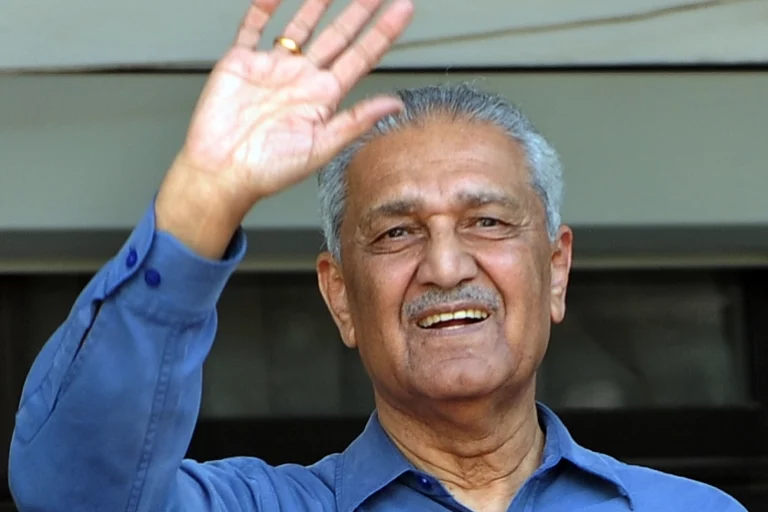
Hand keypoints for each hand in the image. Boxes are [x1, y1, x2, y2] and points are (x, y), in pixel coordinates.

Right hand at [156, 0, 413, 257]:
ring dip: (317, 4)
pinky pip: (252, 27)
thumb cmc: (268, 169)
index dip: (382, 34)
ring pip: (300, 27)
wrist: (222, 171)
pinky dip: (261, 8)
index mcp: (323, 99)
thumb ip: (357, 120)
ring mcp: (272, 69)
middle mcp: (301, 80)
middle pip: (337, 37)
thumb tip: (395, 105)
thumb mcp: (322, 146)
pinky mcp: (241, 63)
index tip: (402, 10)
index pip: (360, 58)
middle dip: (359, 12)